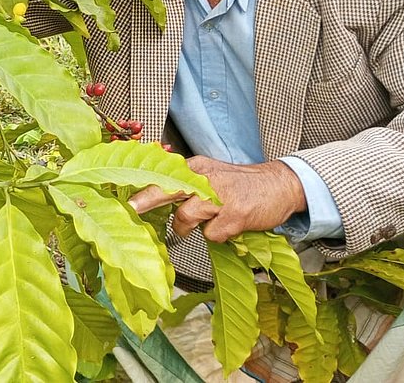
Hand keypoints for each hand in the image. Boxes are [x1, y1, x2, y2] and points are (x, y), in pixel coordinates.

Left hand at [127, 156, 306, 242]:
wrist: (279, 184)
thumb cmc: (241, 184)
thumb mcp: (210, 175)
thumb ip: (185, 185)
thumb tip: (153, 199)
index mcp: (195, 167)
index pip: (161, 175)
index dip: (141, 189)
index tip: (124, 199)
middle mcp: (204, 177)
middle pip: (167, 190)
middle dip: (145, 201)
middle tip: (130, 209)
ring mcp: (219, 196)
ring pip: (186, 218)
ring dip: (188, 228)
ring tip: (205, 222)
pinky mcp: (234, 214)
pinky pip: (212, 234)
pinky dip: (218, 235)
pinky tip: (229, 225)